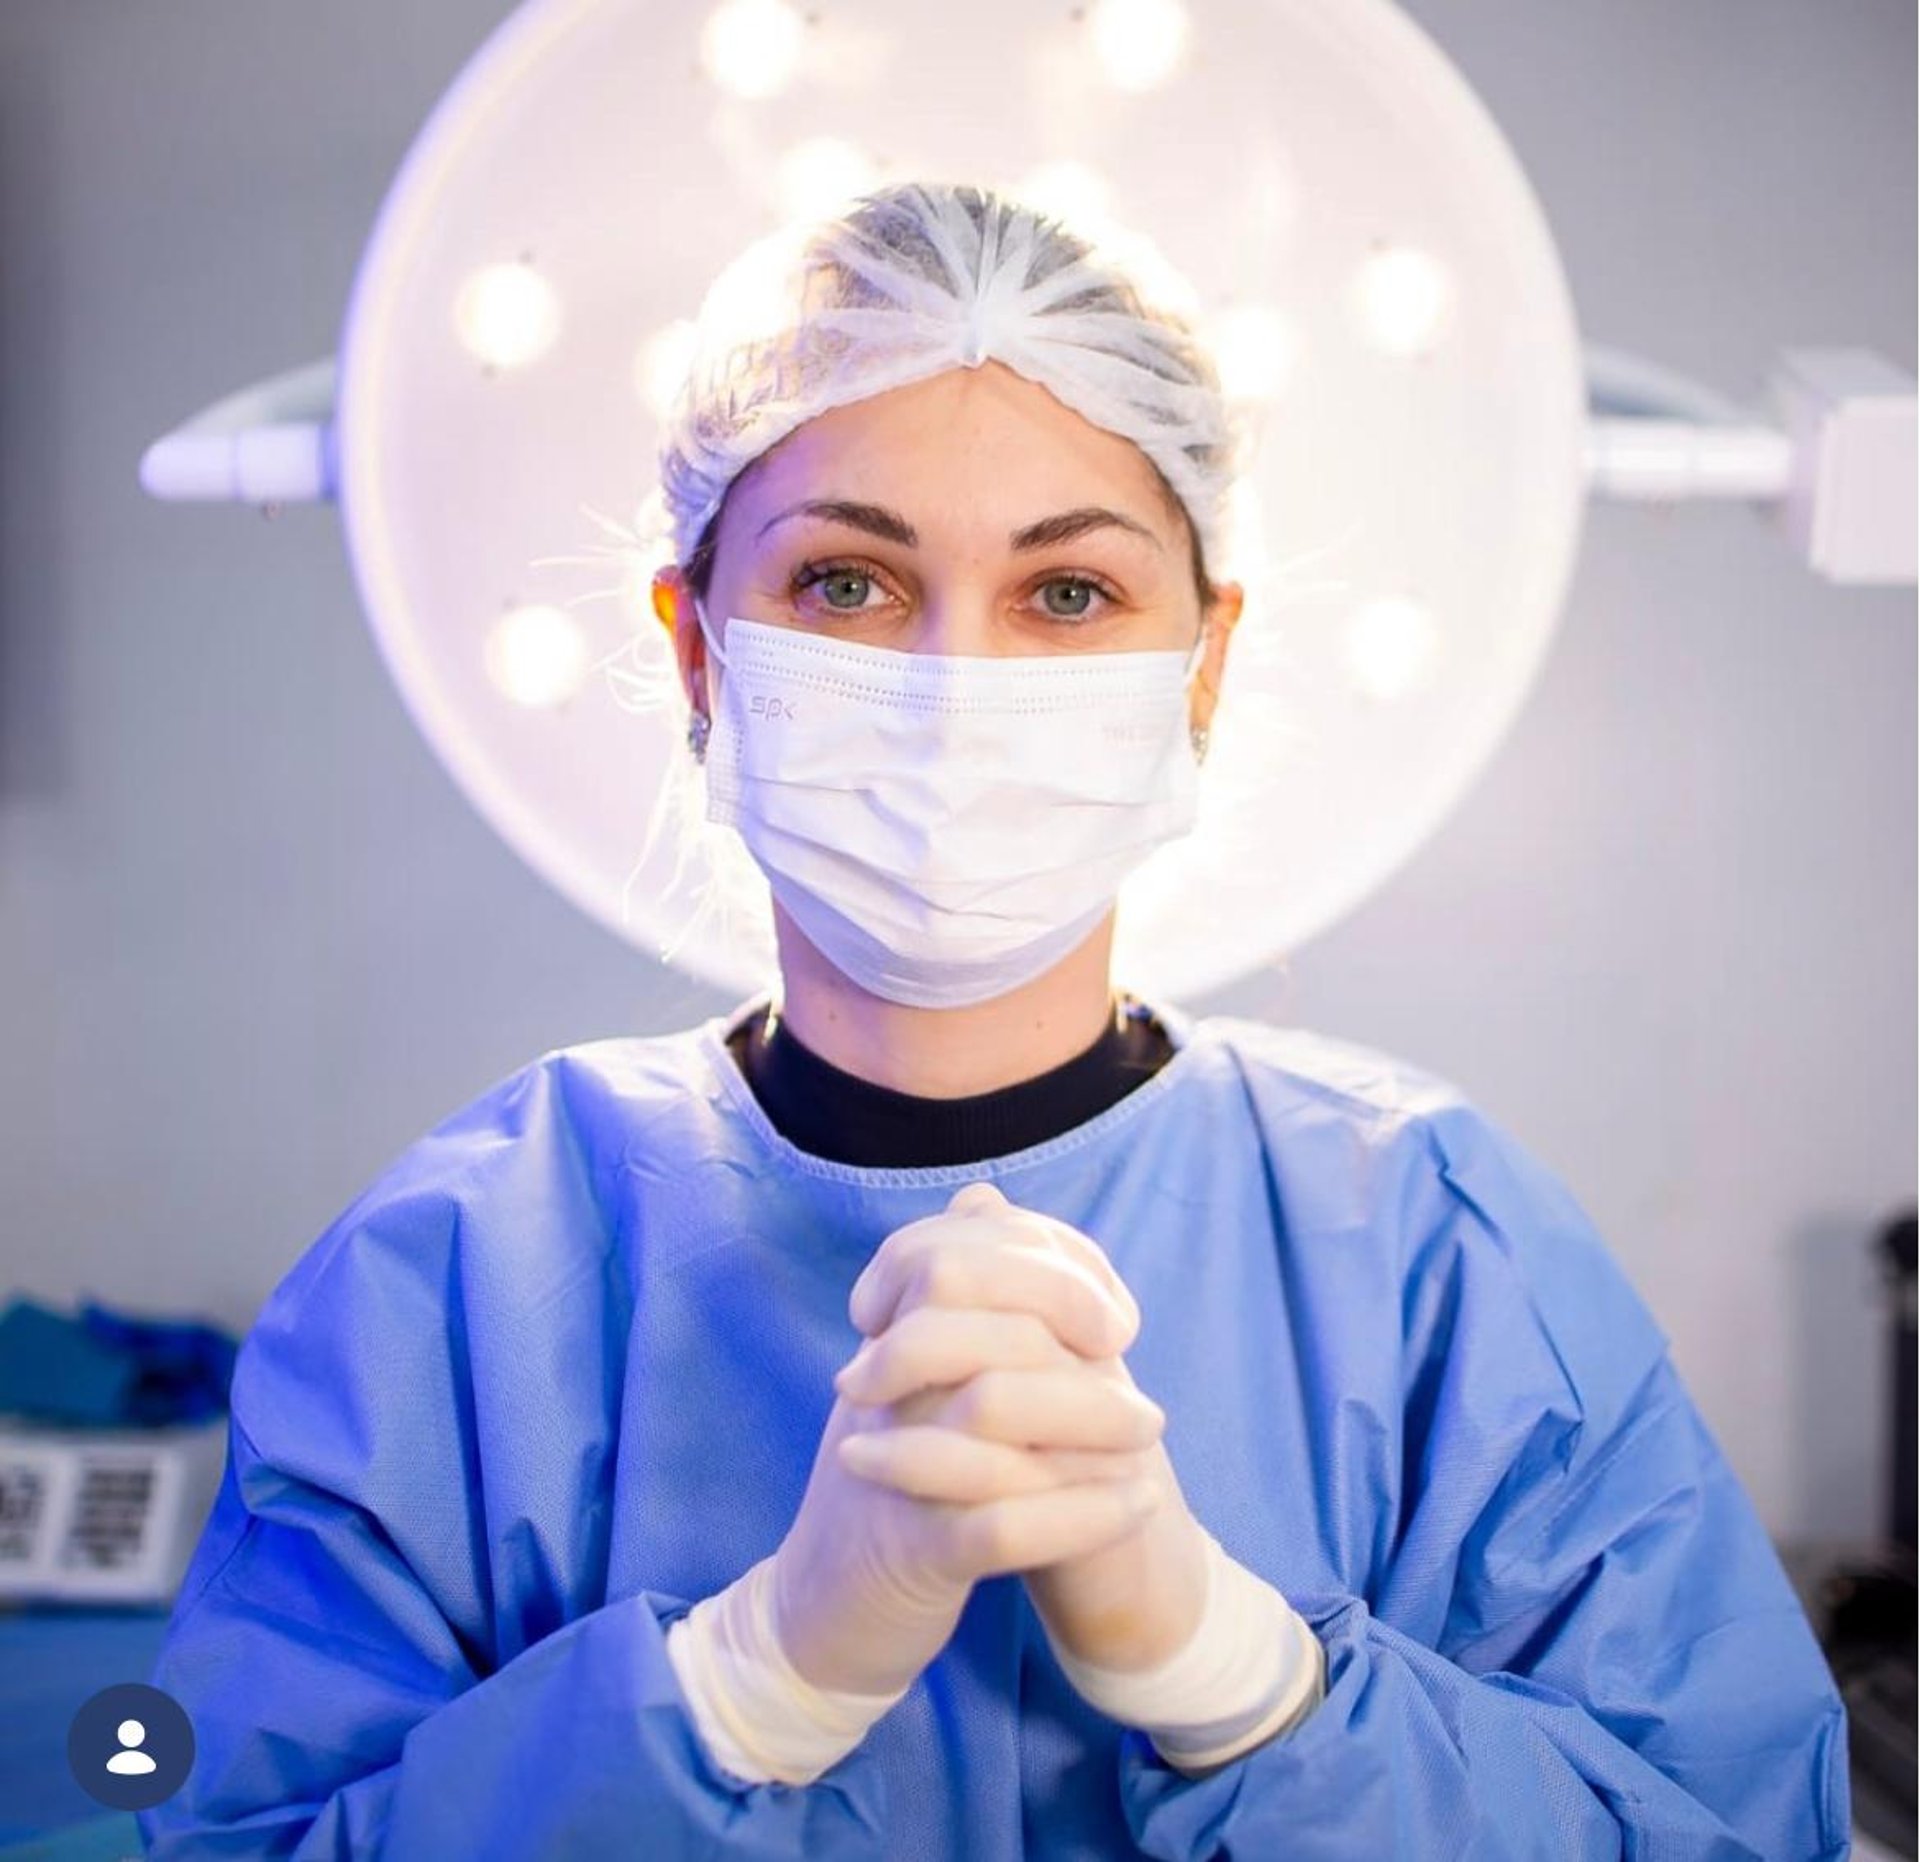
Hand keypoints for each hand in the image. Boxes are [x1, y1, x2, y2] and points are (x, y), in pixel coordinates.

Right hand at [768, 1191, 1164, 1700]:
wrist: (821, 1615)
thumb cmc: (889, 1485)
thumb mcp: (910, 1380)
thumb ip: (951, 1294)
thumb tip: (983, 1198)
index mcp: (883, 1344)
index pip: (953, 1253)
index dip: (1040, 1263)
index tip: (1103, 1307)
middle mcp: (881, 1391)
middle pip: (969, 1307)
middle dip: (1067, 1315)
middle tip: (1128, 1353)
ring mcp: (894, 1469)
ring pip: (991, 1407)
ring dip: (1089, 1412)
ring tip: (1150, 1430)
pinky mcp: (913, 1552)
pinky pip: (1000, 1525)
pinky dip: (1080, 1513)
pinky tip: (1136, 1505)